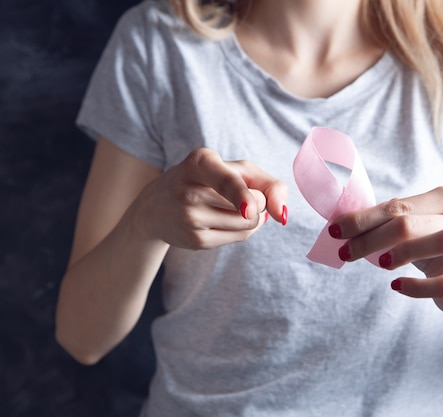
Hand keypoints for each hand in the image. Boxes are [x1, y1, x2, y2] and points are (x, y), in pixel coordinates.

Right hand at [133, 148, 287, 248]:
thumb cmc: (208, 181)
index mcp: (199, 162)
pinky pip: (240, 237)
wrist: (157, 207)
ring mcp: (190, 218)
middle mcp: (190, 190)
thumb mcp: (234, 169)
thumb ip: (269, 184)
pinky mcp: (195, 241)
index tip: (249, 209)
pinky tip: (222, 220)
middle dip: (258, 202)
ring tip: (230, 207)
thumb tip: (282, 215)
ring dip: (252, 217)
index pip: (226, 181)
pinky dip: (242, 229)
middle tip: (239, 195)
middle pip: (252, 205)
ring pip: (248, 224)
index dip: (241, 195)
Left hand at [329, 185, 442, 314]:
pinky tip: (397, 286)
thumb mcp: (417, 226)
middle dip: (372, 237)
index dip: (364, 219)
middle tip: (346, 251)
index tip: (336, 230)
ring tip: (380, 263)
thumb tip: (342, 223)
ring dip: (402, 252)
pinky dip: (417, 286)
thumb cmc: (435, 246)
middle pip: (414, 223)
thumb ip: (390, 219)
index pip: (400, 205)